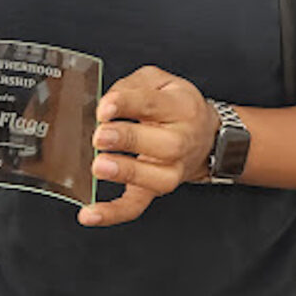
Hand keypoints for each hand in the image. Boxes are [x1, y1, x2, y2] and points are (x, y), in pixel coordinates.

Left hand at [79, 65, 219, 227]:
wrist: (205, 135)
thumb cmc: (176, 106)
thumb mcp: (159, 81)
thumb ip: (132, 85)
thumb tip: (105, 104)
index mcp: (181, 107)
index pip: (153, 104)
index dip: (127, 104)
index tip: (105, 108)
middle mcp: (182, 140)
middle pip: (162, 143)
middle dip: (129, 139)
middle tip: (101, 136)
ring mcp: (171, 169)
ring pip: (155, 178)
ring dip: (126, 173)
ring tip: (100, 166)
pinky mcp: (156, 189)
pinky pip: (136, 206)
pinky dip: (112, 213)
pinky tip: (89, 214)